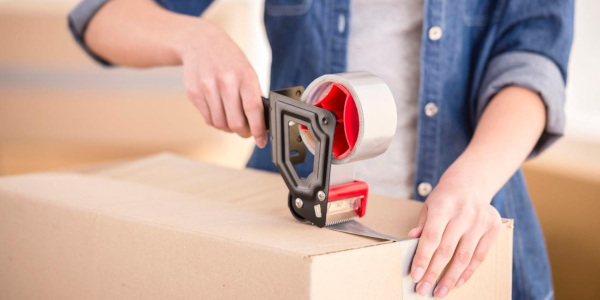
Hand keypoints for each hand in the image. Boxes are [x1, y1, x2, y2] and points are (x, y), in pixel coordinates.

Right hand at [179, 20, 266, 147]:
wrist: (200, 42)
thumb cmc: (229, 60)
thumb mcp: (247, 71)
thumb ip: (253, 95)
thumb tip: (262, 123)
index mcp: (245, 76)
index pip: (253, 110)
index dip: (258, 130)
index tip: (261, 141)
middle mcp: (226, 82)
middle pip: (235, 122)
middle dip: (243, 132)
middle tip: (246, 132)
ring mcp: (207, 87)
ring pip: (220, 124)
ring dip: (228, 128)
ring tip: (232, 120)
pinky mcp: (194, 93)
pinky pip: (208, 119)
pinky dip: (216, 121)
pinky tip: (220, 113)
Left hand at [407, 173, 501, 297]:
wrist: (470, 184)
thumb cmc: (444, 199)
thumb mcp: (428, 206)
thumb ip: (421, 225)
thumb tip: (411, 241)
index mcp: (443, 206)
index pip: (431, 237)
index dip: (423, 258)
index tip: (415, 276)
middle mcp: (463, 214)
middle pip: (446, 250)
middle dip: (434, 273)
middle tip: (423, 289)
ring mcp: (480, 221)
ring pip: (464, 256)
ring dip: (450, 278)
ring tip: (439, 292)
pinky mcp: (493, 228)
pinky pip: (480, 256)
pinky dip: (467, 272)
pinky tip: (457, 283)